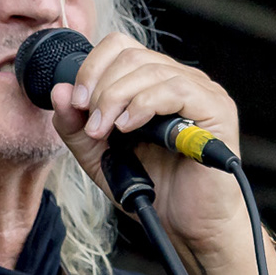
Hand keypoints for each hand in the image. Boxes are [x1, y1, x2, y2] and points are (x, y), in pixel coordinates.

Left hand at [50, 34, 247, 266]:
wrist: (188, 227)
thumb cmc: (154, 191)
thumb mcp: (101, 157)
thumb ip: (76, 128)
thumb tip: (59, 91)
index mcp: (154, 83)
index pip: (120, 47)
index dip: (91, 68)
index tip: (76, 104)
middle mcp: (179, 80)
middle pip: (130, 55)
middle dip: (100, 88)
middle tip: (92, 125)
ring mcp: (201, 91)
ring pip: (149, 69)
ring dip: (116, 98)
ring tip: (107, 132)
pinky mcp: (216, 109)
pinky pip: (175, 90)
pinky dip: (144, 105)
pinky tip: (129, 127)